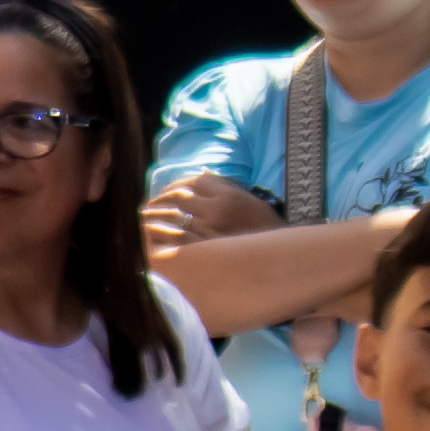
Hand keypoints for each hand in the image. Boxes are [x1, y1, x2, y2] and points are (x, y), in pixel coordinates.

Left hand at [148, 171, 279, 252]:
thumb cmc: (266, 227)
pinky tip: (154, 234)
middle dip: (162, 198)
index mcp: (228, 195)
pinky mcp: (204, 252)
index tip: (169, 189)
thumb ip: (224, 185)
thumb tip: (200, 172)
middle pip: (178, 197)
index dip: (176, 184)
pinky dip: (162, 234)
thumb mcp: (249, 200)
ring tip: (146, 216)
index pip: (192, 181)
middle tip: (150, 203)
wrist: (283, 258)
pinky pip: (175, 239)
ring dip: (156, 215)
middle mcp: (216, 211)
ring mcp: (208, 232)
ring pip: (172, 217)